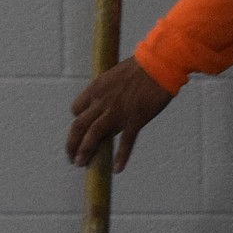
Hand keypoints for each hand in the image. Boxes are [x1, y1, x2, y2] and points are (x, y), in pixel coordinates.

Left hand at [67, 57, 172, 171]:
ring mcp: (118, 111)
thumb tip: (107, 102)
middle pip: (79, 126)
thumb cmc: (141, 67)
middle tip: (72, 157)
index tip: (81, 130)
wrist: (159, 64)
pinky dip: (121, 156)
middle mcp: (102, 102)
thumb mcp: (115, 75)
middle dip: (72, 144)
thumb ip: (108, 91)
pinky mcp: (135, 119)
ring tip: (82, 163)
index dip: (77, 122)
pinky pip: (125, 141)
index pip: (76, 109)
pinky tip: (117, 168)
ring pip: (93, 135)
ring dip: (85, 151)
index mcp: (96, 89)